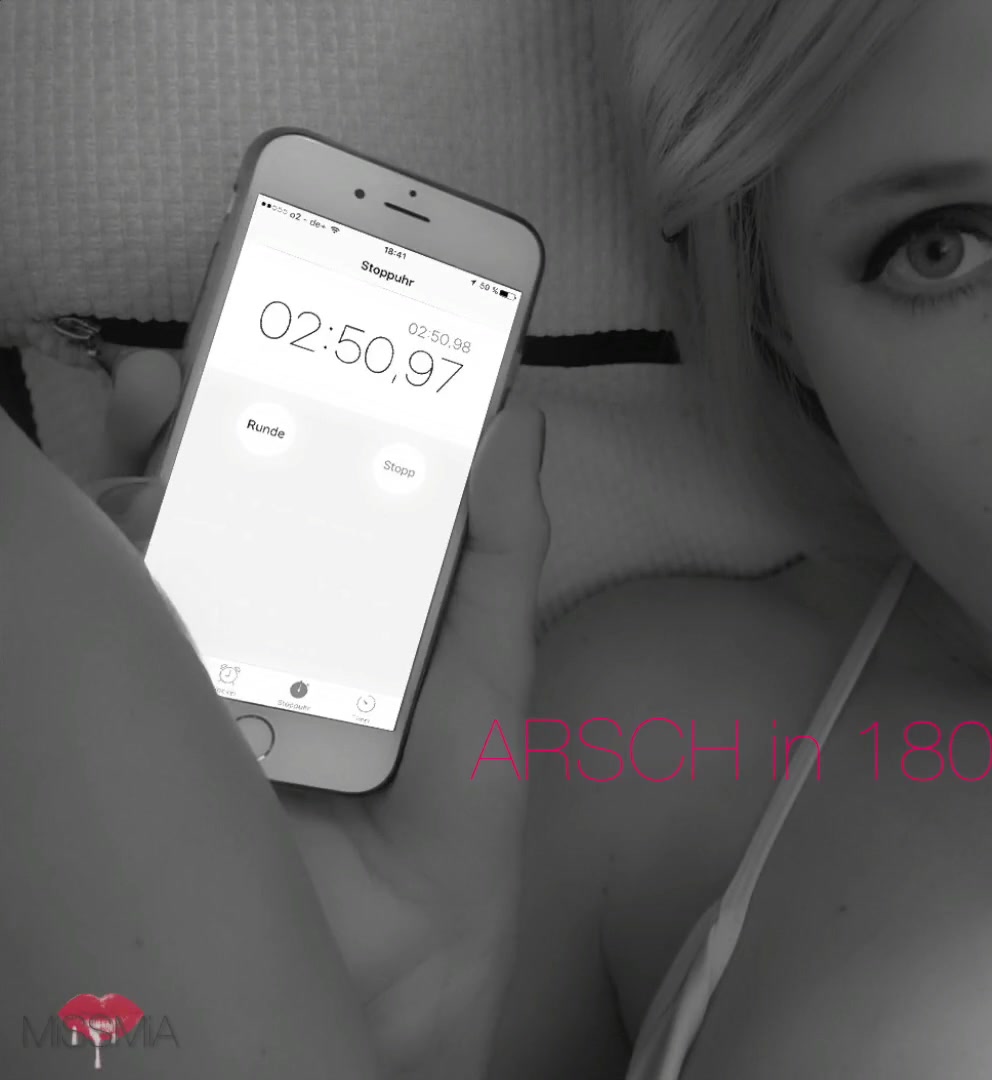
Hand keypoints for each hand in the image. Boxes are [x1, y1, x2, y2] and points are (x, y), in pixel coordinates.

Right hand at [93, 348, 549, 1077]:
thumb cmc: (450, 827)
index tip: (296, 332)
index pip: (315, 485)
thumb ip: (498, 554)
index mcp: (356, 605)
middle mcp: (269, 622)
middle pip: (218, 500)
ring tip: (157, 416)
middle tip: (194, 363)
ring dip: (145, 474)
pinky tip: (123, 511)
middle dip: (199, 423)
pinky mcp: (148, 711)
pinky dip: (108, 560)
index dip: (300, 407)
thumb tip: (518, 423)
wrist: (391, 970)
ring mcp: (197, 665)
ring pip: (153, 547)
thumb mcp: (487, 675)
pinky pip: (114, 621)